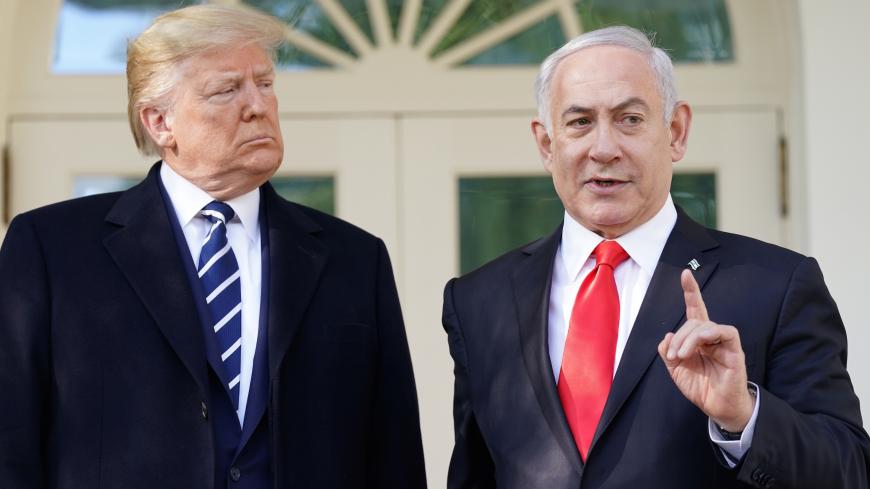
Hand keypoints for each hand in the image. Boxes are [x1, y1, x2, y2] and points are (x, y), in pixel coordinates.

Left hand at [657, 269, 754, 431]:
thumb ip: (668, 352)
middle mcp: (712, 337)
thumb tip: (668, 336)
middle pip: (694, 320)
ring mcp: (724, 342)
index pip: (696, 310)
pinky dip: (708, 334)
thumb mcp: (677, 370)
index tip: (685, 274)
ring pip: (704, 325)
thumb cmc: (701, 388)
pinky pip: (725, 331)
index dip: (691, 292)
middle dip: (679, 336)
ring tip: (681, 357)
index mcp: (698, 339)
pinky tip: (698, 346)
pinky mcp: (734, 350)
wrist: (718, 408)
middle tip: (673, 356)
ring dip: (688, 339)